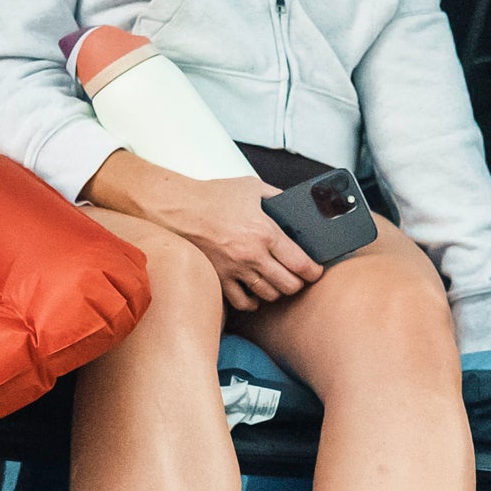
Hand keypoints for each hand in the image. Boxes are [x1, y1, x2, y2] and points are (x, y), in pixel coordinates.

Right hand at [121, 164, 321, 308]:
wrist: (175, 207)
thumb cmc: (211, 196)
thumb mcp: (251, 188)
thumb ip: (277, 198)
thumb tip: (295, 207)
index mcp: (265, 232)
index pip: (301, 264)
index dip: (314, 272)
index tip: (315, 272)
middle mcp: (252, 255)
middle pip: (288, 285)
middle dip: (298, 284)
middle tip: (298, 278)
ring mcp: (234, 269)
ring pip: (268, 296)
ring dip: (277, 292)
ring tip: (278, 283)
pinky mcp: (218, 278)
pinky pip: (242, 302)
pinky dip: (253, 301)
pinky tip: (255, 292)